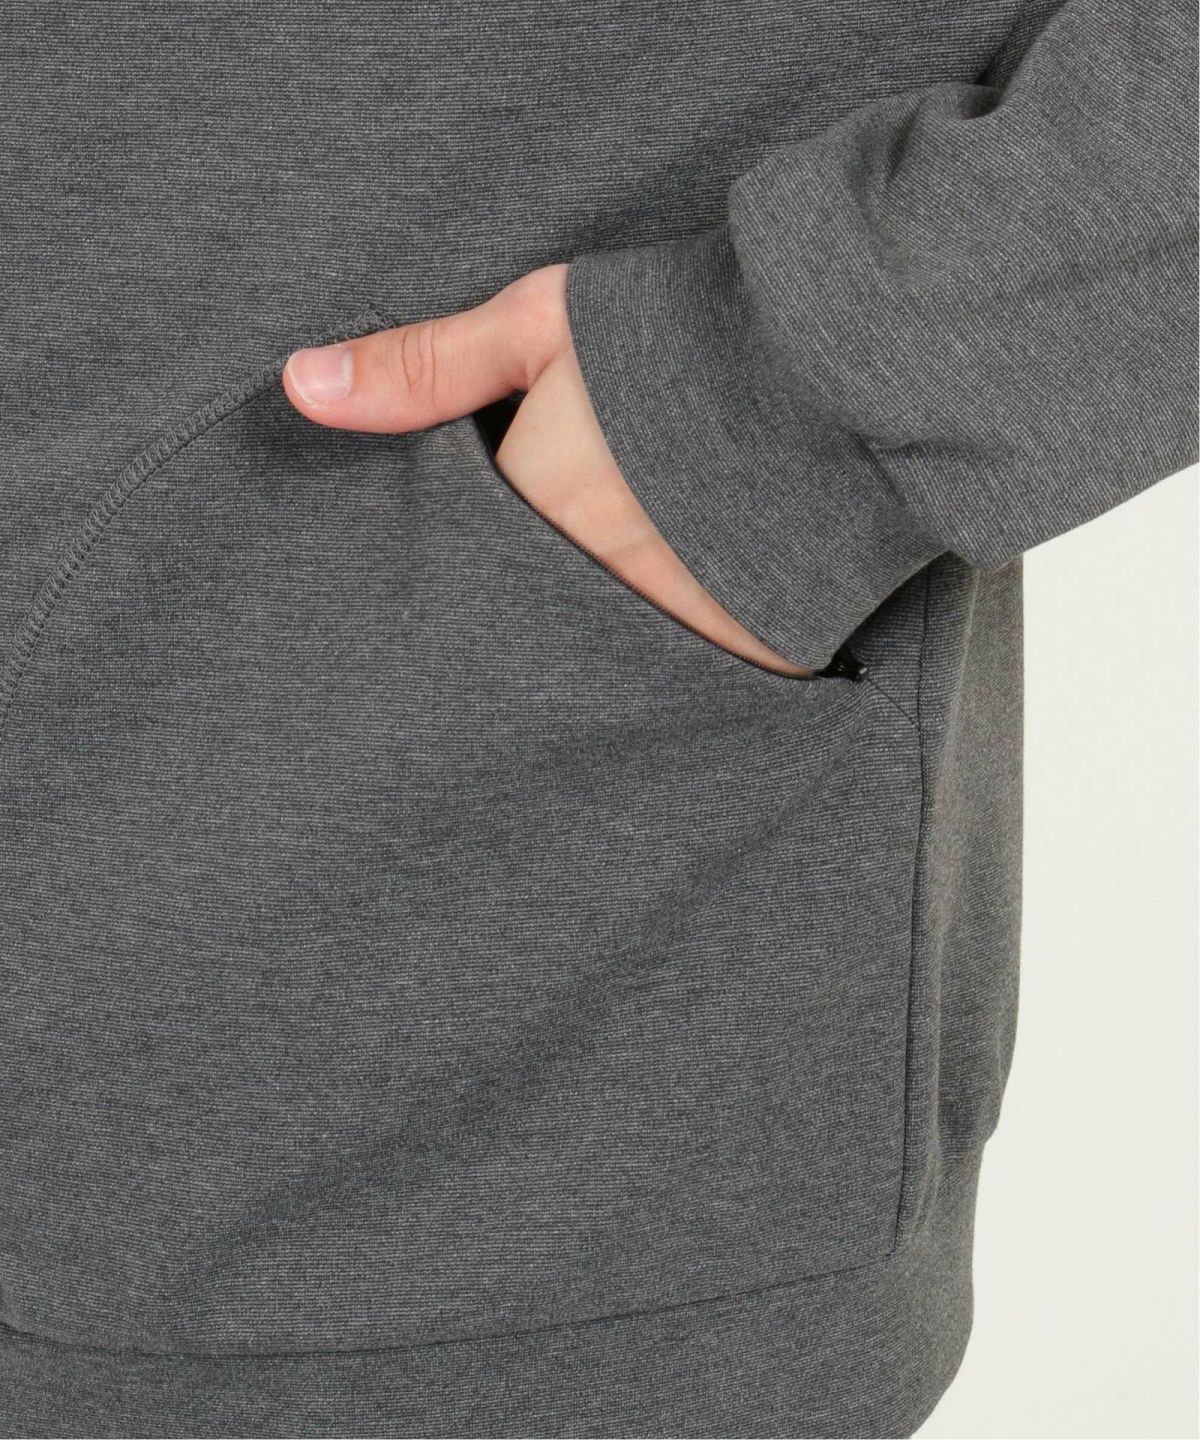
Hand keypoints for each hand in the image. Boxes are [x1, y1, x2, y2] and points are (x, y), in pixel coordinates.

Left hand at [282, 265, 811, 676]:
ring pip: (613, 659)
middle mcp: (592, 595)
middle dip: (535, 617)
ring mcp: (674, 636)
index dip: (482, 560)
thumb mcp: (539, 325)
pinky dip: (691, 660)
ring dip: (610, 642)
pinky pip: (698, 683)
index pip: (476, 573)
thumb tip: (297, 386)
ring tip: (638, 604)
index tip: (497, 553)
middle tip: (557, 600)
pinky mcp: (750, 659)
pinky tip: (701, 624)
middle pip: (540, 626)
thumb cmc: (677, 334)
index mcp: (532, 522)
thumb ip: (421, 368)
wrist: (835, 363)